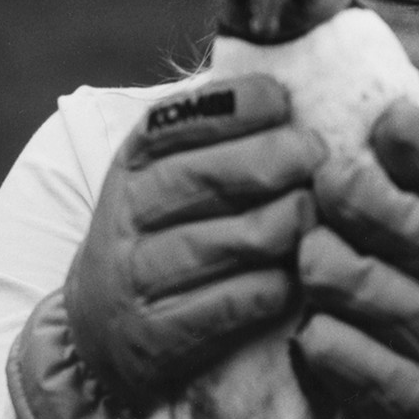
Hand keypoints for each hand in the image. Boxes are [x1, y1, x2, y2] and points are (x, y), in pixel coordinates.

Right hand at [63, 74, 321, 407]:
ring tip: (312, 216)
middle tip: (318, 156)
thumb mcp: (172, 174)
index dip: (234, 105)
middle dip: (272, 160)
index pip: (176, 121)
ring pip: (224, 241)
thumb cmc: (167, 234)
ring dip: (282, 224)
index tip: (282, 101)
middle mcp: (127, 213)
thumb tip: (295, 83)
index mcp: (134, 162)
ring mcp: (137, 276)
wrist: (100, 332)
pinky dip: (271, 289)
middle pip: (204, 177)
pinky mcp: (156, 335)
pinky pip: (228, 305)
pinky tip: (295, 279)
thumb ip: (221, 133)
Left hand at [293, 100, 418, 418]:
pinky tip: (308, 334)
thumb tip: (370, 100)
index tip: (386, 122)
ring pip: (385, 298)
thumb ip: (398, 177)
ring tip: (307, 259)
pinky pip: (362, 364)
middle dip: (372, 204)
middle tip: (327, 181)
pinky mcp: (412, 400)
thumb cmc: (407, 298)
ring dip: (337, 271)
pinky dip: (328, 345)